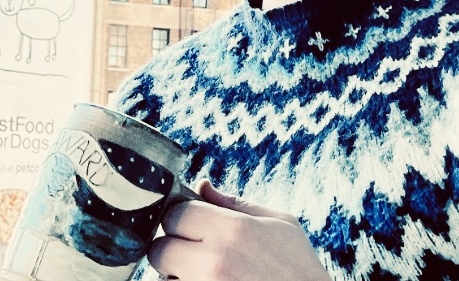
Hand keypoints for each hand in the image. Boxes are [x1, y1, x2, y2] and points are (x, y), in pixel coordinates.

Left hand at [148, 180, 329, 280]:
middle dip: (172, 245)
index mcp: (234, 230)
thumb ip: (234, 203)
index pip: (176, 214)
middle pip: (160, 248)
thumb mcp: (277, 221)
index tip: (193, 220)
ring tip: (205, 270)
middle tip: (194, 248)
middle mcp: (214, 261)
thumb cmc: (297, 263)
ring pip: (162, 277)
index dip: (182, 215)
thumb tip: (202, 186)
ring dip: (176, 272)